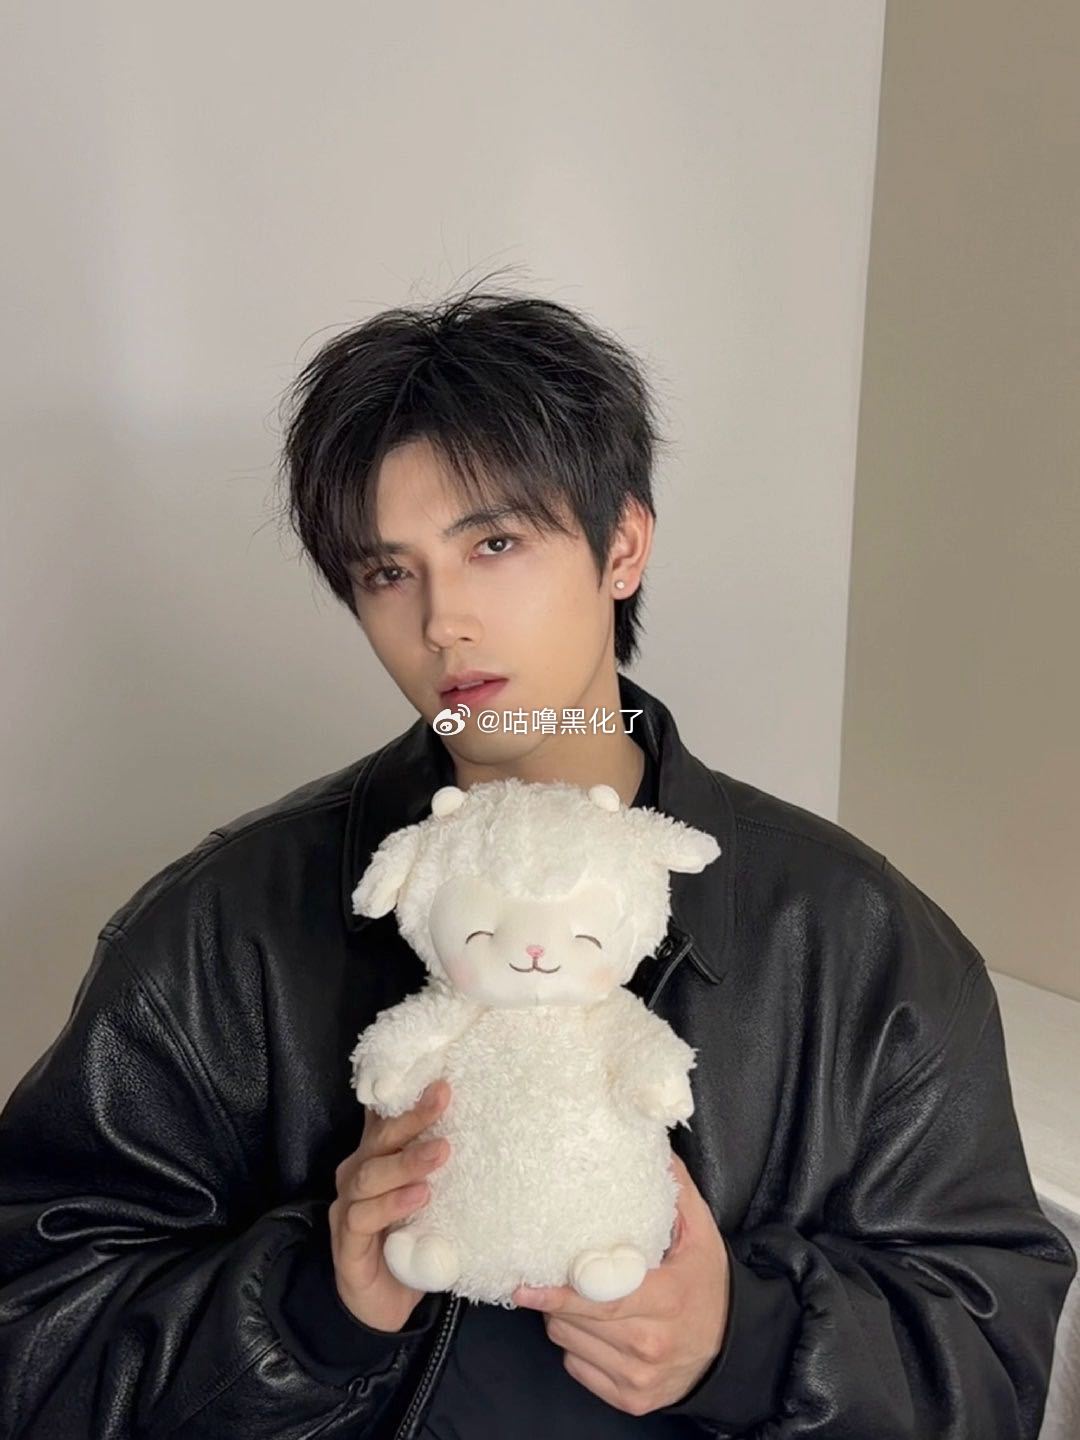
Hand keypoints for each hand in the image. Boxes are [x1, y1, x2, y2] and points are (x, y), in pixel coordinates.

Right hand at [328, 1078, 451, 1331]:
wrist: (382, 1308)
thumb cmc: (408, 1244)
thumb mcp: (428, 1199)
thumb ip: (440, 1168)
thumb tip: (485, 1130)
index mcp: (377, 1160)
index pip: (387, 1119)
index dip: (406, 1096)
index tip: (438, 1074)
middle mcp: (357, 1176)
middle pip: (380, 1139)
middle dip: (413, 1117)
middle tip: (444, 1097)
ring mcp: (347, 1209)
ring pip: (370, 1174)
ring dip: (407, 1161)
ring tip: (442, 1152)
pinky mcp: (347, 1244)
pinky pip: (363, 1217)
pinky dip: (392, 1204)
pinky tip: (419, 1196)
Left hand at [512, 1150, 729, 1416]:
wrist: (734, 1350)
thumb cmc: (708, 1285)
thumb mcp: (700, 1234)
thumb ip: (674, 1189)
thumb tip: (649, 1142)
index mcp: (665, 1300)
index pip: (599, 1300)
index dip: (557, 1294)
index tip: (525, 1284)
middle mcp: (649, 1344)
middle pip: (574, 1322)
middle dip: (555, 1299)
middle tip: (551, 1276)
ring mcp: (638, 1377)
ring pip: (569, 1344)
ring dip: (563, 1320)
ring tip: (580, 1299)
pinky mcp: (630, 1399)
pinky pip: (578, 1368)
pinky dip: (578, 1348)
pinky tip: (595, 1329)